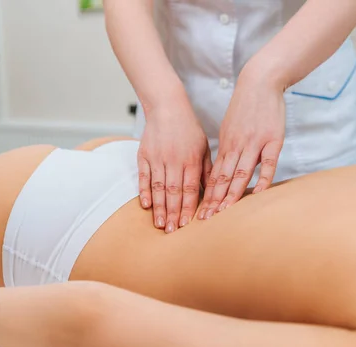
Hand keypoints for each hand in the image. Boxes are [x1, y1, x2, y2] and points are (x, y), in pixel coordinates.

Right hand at [138, 102, 211, 232]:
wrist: (167, 106)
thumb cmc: (189, 128)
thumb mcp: (204, 147)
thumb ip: (207, 170)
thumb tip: (213, 192)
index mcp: (191, 160)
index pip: (190, 189)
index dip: (188, 208)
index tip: (187, 224)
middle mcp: (174, 160)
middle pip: (174, 192)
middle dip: (173, 213)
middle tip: (171, 232)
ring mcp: (157, 158)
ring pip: (158, 187)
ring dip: (159, 207)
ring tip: (159, 224)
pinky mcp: (144, 155)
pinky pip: (143, 176)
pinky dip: (144, 191)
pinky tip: (146, 205)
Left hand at [198, 66, 284, 218]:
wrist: (260, 82)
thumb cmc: (245, 106)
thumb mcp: (230, 128)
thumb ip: (228, 149)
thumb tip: (222, 170)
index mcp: (225, 145)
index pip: (214, 175)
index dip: (207, 194)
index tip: (200, 210)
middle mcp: (236, 147)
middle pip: (223, 178)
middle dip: (214, 200)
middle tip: (205, 218)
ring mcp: (254, 144)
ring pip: (240, 173)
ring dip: (231, 194)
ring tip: (224, 212)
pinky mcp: (272, 140)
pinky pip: (267, 163)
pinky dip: (262, 179)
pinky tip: (257, 194)